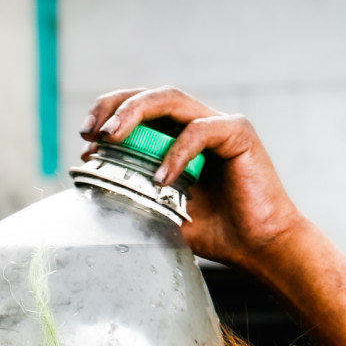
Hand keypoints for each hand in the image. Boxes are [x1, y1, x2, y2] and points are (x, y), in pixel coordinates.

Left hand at [78, 86, 300, 269]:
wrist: (259, 248)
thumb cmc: (217, 233)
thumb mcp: (163, 213)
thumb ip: (135, 196)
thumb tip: (94, 191)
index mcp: (179, 138)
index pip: (139, 112)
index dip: (108, 118)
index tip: (85, 143)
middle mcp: (197, 124)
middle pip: (149, 96)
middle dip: (114, 107)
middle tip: (90, 132)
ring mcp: (219, 125)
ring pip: (170, 100)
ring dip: (135, 114)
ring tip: (112, 138)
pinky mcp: (238, 133)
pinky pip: (199, 130)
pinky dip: (176, 152)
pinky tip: (161, 178)